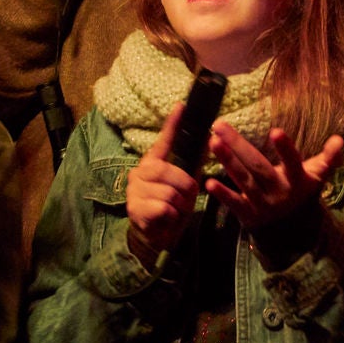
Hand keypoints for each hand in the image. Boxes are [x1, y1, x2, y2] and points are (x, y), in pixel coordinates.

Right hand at [126, 104, 199, 261]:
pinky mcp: (135, 208)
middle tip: (184, 200)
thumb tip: (209, 140)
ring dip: (179, 207)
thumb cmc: (171, 206)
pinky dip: (171, 217)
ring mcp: (135, 190)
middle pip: (171, 173)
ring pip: (170, 193)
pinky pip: (164, 208)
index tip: (182, 105)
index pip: (164, 139)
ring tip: (173, 211)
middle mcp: (140, 171)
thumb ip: (192, 164)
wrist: (156, 236)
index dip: (173, 123)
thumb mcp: (185, 185)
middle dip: (185, 189)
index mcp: (154, 162)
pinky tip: (165, 219)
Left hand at [205, 123, 343, 232]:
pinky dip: (222, 194)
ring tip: (212, 142)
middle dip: (239, 146)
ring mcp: (262, 205)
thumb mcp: (317, 176)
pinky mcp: (248, 215)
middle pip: (258, 167)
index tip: (276, 131)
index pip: (293, 162)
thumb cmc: (302, 192)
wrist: (293, 233)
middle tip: (220, 125)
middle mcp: (279, 192)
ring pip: (243, 181)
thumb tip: (340, 139)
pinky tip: (208, 182)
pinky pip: (234, 203)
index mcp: (298, 181)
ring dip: (227, 162)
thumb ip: (328, 158)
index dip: (286, 149)